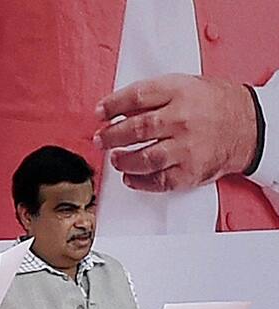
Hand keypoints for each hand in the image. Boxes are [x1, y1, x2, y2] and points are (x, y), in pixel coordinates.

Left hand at [94, 74, 257, 191]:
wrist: (249, 125)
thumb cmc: (215, 105)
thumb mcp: (185, 86)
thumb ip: (153, 96)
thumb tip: (118, 109)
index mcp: (181, 92)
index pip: (136, 97)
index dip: (112, 105)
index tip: (99, 113)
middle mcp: (183, 120)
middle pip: (136, 129)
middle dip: (111, 136)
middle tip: (101, 139)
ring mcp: (187, 148)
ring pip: (143, 158)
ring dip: (123, 160)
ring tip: (115, 158)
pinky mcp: (190, 171)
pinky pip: (157, 181)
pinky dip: (139, 181)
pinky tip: (130, 176)